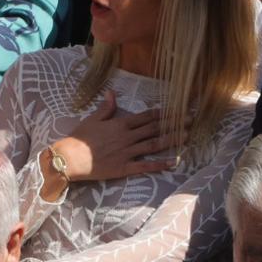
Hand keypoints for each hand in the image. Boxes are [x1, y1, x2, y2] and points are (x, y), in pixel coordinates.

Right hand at [49, 91, 179, 183]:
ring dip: (171, 140)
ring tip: (186, 136)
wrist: (70, 158)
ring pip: (154, 145)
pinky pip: (145, 166)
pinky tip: (173, 163)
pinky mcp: (124, 168)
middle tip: (191, 120)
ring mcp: (127, 153)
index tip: (178, 109)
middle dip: (174, 123)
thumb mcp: (92, 119)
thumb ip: (106, 107)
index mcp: (121, 123)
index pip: (147, 116)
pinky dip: (160, 165)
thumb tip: (113, 93)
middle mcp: (127, 137)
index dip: (164, 113)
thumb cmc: (80, 138)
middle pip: (155, 128)